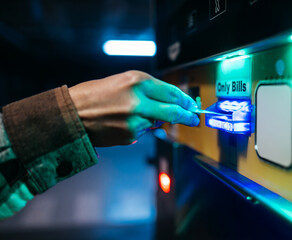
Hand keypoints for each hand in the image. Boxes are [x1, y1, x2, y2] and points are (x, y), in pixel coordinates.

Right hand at [69, 70, 198, 146]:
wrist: (72, 115)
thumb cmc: (94, 94)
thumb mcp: (122, 81)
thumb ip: (147, 90)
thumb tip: (168, 100)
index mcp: (137, 82)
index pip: (171, 92)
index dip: (185, 100)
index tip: (192, 105)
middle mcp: (139, 101)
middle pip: (173, 111)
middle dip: (187, 116)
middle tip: (194, 119)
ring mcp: (135, 121)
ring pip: (156, 122)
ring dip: (153, 120)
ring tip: (130, 113)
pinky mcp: (130, 136)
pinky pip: (143, 131)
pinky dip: (139, 127)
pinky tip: (122, 122)